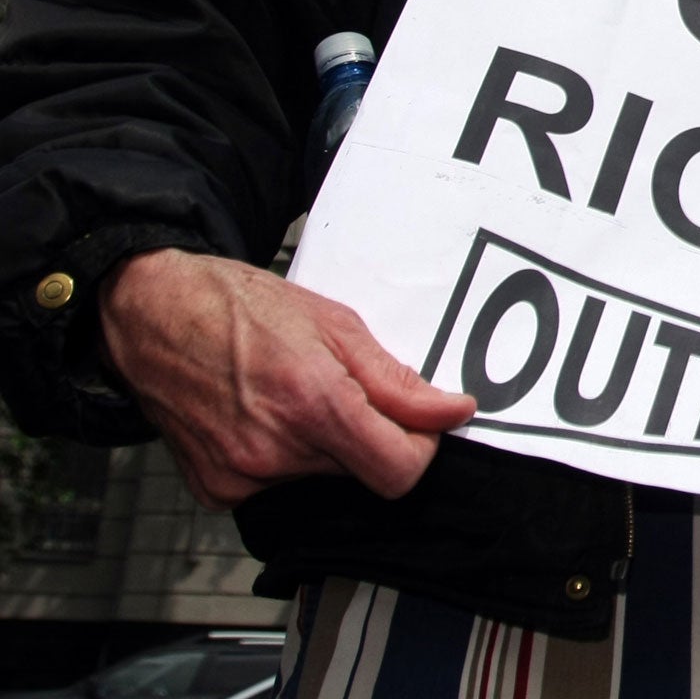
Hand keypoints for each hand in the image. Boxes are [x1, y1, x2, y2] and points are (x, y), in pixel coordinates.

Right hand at [100, 247, 475, 508]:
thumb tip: (450, 412)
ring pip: (323, 479)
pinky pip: (278, 485)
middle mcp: (273, 451)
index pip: (399, 472)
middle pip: (362, 473)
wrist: (152, 314)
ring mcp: (240, 477)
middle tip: (343, 390)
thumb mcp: (336, 324)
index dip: (421, 449)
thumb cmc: (236, 307)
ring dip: (326, 445)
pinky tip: (264, 415)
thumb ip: (397, 382)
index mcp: (312, 403)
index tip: (422, 425)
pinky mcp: (216, 491)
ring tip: (293, 394)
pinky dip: (285, 456)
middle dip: (370, 437)